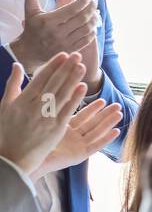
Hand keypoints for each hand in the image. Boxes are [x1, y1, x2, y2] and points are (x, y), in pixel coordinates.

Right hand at [0, 52, 87, 174]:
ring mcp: (46, 117)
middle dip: (65, 68)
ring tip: (82, 66)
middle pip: (53, 83)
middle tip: (77, 55)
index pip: (40, 78)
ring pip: (62, 94)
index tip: (63, 55)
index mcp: (22, 100)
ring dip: (73, 79)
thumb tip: (17, 65)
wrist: (11, 156)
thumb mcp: (5, 105)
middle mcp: (34, 107)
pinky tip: (83, 87)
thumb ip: (13, 84)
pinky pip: (67, 111)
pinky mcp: (55, 129)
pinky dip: (74, 98)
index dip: (53, 66)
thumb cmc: (6, 131)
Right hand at [10, 0, 99, 74]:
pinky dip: (93, 30)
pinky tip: (94, 23)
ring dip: (94, 18)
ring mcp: (65, 42)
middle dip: (91, 8)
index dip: (82, 0)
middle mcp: (58, 32)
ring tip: (96, 10)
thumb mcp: (29, 11)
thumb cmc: (31, 28)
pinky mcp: (71, 49)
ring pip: (86, 29)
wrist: (30, 51)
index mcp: (48, 21)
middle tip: (95, 0)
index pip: (72, 9)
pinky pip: (87, 39)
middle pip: (82, 18)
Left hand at [31, 98, 122, 179]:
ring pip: (96, 131)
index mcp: (63, 126)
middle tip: (117, 104)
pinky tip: (116, 131)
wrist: (22, 157)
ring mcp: (76, 146)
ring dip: (108, 123)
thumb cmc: (27, 138)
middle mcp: (72, 136)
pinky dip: (106, 139)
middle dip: (105, 113)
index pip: (82, 115)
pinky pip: (95, 146)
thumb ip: (48, 103)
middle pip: (92, 122)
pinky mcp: (79, 155)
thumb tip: (48, 86)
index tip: (104, 100)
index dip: (93, 107)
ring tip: (119, 113)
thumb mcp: (39, 116)